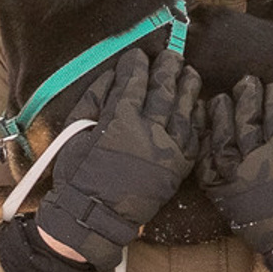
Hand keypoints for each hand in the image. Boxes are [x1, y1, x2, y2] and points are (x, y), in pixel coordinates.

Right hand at [31, 53, 202, 271]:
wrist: (93, 216)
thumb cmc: (78, 176)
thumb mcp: (75, 133)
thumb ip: (93, 100)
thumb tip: (111, 75)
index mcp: (119, 120)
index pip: (133, 82)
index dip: (136, 64)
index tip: (137, 55)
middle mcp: (147, 130)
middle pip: (163, 89)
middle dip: (167, 68)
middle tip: (170, 55)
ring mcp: (167, 148)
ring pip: (183, 108)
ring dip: (187, 86)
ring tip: (188, 71)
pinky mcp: (179, 166)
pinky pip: (194, 134)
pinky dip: (196, 116)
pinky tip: (197, 103)